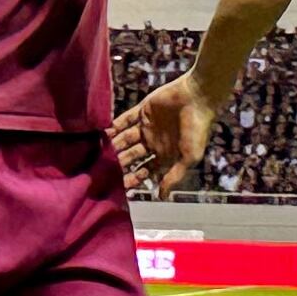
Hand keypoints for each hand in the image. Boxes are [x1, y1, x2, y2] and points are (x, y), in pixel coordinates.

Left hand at [112, 75, 219, 193]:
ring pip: (125, 139)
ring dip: (114, 145)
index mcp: (165, 154)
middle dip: (119, 163)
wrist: (198, 98)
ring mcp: (147, 126)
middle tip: (102, 170)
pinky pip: (125, 119)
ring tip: (99, 153)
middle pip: (131, 156)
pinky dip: (114, 125)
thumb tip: (162, 197)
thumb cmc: (197, 130)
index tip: (119, 186)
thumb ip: (174, 176)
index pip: (144, 170)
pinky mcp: (142, 110)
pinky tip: (103, 132)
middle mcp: (153, 142)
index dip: (132, 178)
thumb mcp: (189, 157)